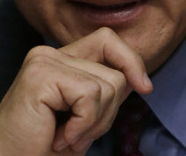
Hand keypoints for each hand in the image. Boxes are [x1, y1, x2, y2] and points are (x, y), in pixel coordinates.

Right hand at [0, 27, 152, 155]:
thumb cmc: (43, 146)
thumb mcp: (85, 114)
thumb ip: (105, 89)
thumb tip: (141, 79)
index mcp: (61, 57)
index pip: (108, 40)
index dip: (131, 61)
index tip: (145, 88)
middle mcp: (51, 53)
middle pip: (114, 70)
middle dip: (109, 111)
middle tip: (79, 133)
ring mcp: (44, 61)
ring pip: (107, 85)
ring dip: (94, 123)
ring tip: (66, 137)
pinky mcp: (40, 75)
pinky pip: (90, 96)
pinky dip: (83, 125)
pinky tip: (59, 139)